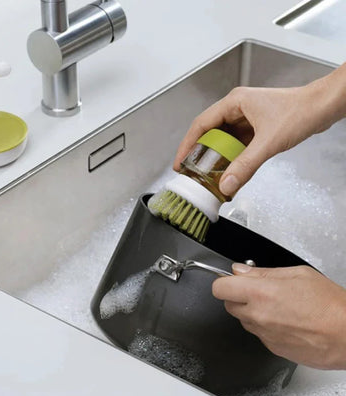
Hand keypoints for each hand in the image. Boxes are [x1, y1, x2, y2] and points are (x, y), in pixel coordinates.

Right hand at [174, 76, 341, 195]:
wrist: (323, 107)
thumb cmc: (301, 111)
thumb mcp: (268, 142)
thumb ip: (245, 166)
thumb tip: (226, 184)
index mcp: (234, 102)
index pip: (200, 125)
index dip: (186, 145)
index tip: (180, 162)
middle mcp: (237, 108)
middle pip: (208, 133)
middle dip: (199, 153)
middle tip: (192, 172)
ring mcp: (246, 118)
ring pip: (222, 139)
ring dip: (216, 157)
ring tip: (209, 174)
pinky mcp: (255, 127)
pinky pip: (236, 144)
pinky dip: (231, 157)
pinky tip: (230, 169)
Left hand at [212, 263, 345, 368]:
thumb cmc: (329, 304)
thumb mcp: (297, 274)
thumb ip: (263, 272)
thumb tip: (241, 270)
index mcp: (260, 293)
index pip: (219, 288)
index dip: (224, 282)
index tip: (231, 280)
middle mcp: (257, 315)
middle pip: (228, 304)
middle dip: (238, 295)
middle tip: (258, 290)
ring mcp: (263, 334)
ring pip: (243, 319)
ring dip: (252, 311)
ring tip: (277, 305)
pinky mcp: (272, 347)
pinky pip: (258, 333)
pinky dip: (265, 326)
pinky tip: (284, 319)